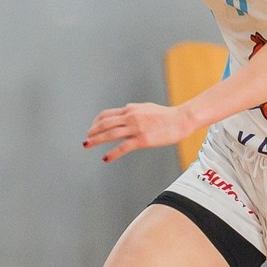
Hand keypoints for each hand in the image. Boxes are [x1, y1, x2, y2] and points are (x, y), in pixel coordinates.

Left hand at [83, 102, 197, 162]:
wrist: (181, 120)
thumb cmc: (166, 115)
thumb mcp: (146, 108)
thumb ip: (134, 111)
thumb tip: (125, 112)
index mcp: (130, 109)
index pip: (107, 115)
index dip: (96, 123)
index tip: (91, 129)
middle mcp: (131, 117)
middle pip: (105, 124)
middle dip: (92, 132)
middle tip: (85, 139)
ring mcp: (136, 128)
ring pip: (110, 134)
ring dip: (96, 140)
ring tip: (87, 145)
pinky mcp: (143, 139)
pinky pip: (123, 147)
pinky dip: (112, 153)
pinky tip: (106, 158)